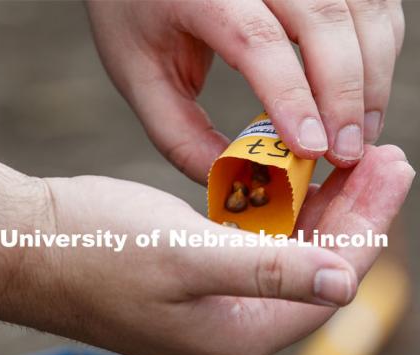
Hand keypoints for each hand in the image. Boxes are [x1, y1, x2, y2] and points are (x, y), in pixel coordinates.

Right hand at [0, 144, 412, 354]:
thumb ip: (269, 274)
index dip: (369, 227)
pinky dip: (278, 215)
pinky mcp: (193, 281)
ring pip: (286, 256)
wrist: (30, 246)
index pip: (328, 284)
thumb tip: (345, 285)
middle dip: (353, 214)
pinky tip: (296, 182)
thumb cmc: (97, 249)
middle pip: (314, 269)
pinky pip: (253, 249)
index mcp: (235, 336)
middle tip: (386, 159)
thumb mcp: (186, 257)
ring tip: (353, 163)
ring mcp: (211, 306)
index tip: (395, 173)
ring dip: (319, 210)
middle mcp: (230, 330)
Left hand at [87, 0, 404, 182]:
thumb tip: (237, 177)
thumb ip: (180, 134)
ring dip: (370, 75)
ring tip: (358, 135)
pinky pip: (370, 2)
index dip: (291, 97)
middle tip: (346, 155)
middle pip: (321, 19)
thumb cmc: (138, 20)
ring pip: (360, 8)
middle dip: (344, 94)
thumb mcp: (141, 79)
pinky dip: (377, 50)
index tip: (311, 150)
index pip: (257, 40)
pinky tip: (363, 94)